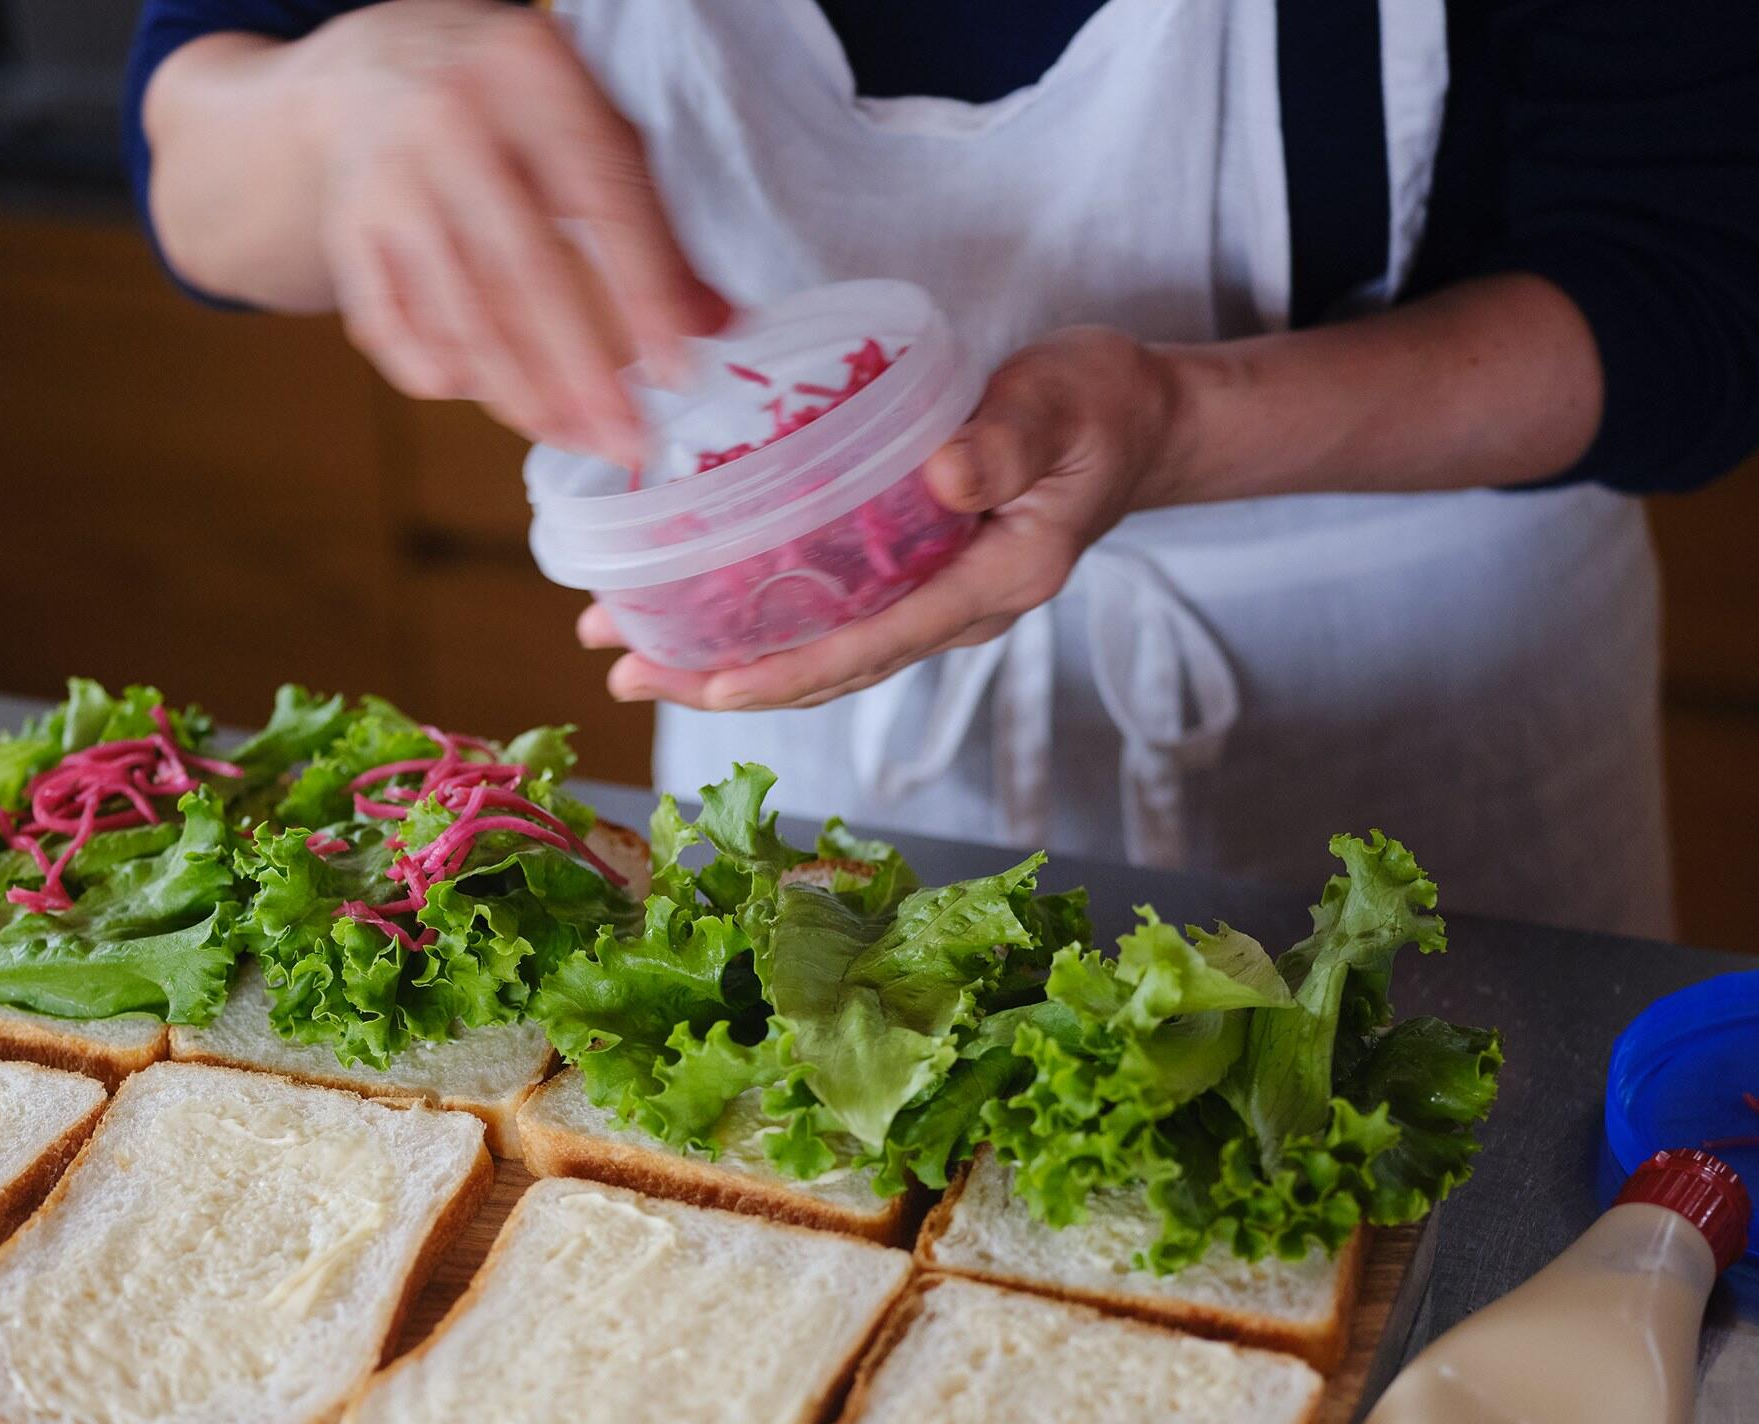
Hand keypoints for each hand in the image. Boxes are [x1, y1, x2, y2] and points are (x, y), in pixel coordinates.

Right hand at [312, 0, 727, 460]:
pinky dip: (444, 374)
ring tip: (575, 438)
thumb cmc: (504, 106)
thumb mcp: (582, 121)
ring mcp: (386, 178)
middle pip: (522, 271)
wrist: (367, 70)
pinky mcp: (347, 230)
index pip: (600, 197)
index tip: (677, 373)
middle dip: (581, 374)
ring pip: (457, 313)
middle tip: (627, 443)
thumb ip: (649, 216)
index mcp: (528, 69)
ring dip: (521, 394)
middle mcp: (448, 117)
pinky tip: (494, 401)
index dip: (643, 293)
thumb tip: (717, 323)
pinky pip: (393, 328)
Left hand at [594, 327, 1184, 709]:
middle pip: (829, 670)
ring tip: (630, 653)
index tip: (715, 683)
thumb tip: (943, 478)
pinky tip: (690, 609)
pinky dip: (756, 622)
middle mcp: (953, 611)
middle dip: (724, 681)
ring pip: (818, 653)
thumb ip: (1007, 442)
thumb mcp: (1060, 406)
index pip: (879, 643)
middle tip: (626, 672)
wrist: (1132, 420)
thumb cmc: (1097, 406)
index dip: (795, 669)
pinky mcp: (907, 575)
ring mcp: (928, 601)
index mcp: (991, 583)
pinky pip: (825, 617)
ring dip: (723, 660)